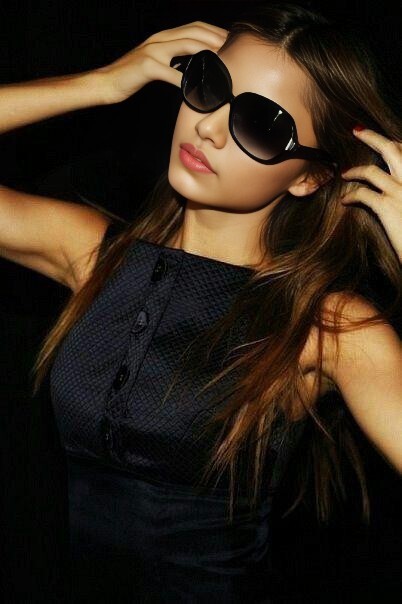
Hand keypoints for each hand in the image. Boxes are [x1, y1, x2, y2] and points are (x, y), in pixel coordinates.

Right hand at [95, 21, 227, 103]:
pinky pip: (172, 73)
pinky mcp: (147, 67)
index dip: (214, 32)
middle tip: (233, 50)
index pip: (194, 27)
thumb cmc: (132, 77)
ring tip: (222, 63)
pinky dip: (187, 81)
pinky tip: (198, 88)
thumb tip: (195, 69)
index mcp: (163, 37)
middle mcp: (159, 39)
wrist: (105, 83)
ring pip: (186, 45)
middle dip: (216, 39)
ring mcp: (153, 51)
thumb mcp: (157, 64)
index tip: (230, 42)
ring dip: (207, 53)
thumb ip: (174, 62)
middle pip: (194, 32)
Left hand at [341, 128, 401, 262]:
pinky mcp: (387, 207)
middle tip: (357, 130)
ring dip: (354, 170)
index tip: (381, 140)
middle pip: (391, 148)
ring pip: (371, 171)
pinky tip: (344, 200)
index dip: (392, 142)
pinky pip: (362, 194)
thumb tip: (395, 183)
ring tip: (344, 173)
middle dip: (372, 136)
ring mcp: (400, 191)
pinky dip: (350, 195)